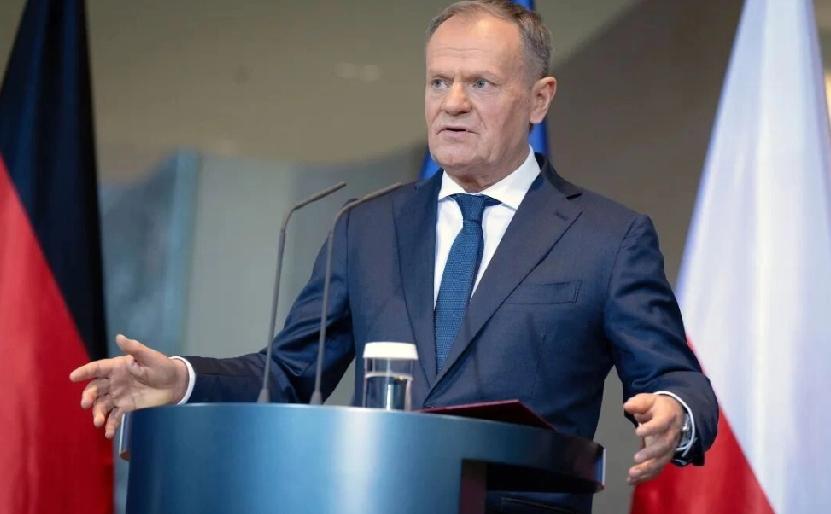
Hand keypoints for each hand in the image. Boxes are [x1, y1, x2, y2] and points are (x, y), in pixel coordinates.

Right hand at [69, 334, 188, 438]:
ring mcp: (119, 395)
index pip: (97, 368)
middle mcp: (114, 381)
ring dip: (97, 413)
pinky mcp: (126, 406)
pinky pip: (115, 416)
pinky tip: (109, 433)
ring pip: (102, 404)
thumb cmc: (162, 367)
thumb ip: (134, 349)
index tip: (73, 377)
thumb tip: (119, 337)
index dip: (85, 372)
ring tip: (98, 422)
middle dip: (88, 396)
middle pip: (95, 388)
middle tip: (86, 404)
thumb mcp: (150, 356)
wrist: (175, 384)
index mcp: (118, 367)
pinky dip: (110, 424)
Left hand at [623, 393, 683, 484]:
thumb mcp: (649, 400)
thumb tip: (627, 406)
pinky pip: (657, 469)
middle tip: (636, 458)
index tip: (638, 431)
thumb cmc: (659, 407)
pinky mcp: (664, 457)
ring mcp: (669, 449)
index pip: (661, 424)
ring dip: (647, 470)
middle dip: (651, 454)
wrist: (676, 414)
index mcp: (668, 418)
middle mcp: (671, 435)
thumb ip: (639, 403)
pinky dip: (645, 477)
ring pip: (661, 462)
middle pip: (664, 447)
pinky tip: (631, 481)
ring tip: (632, 474)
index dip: (651, 429)